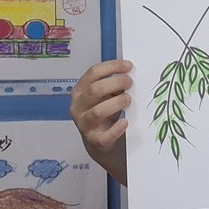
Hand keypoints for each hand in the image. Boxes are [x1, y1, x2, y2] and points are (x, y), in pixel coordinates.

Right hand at [69, 59, 132, 183]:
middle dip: (115, 83)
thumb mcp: (106, 96)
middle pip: (94, 90)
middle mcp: (78, 106)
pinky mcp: (94, 140)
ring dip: (116, 103)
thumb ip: (114, 85)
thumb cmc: (104, 113)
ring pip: (98, 111)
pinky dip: (116, 129)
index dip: (111, 67)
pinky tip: (125, 122)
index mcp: (80, 91)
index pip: (93, 73)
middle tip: (130, 82)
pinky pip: (105, 136)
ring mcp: (84, 124)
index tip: (128, 65)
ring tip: (128, 100)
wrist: (99, 142)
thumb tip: (129, 75)